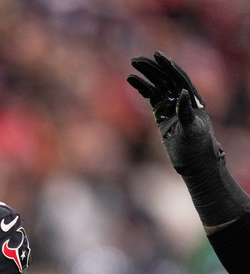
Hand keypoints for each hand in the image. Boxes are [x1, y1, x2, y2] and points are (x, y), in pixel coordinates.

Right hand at [128, 51, 221, 175]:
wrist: (193, 161)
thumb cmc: (196, 146)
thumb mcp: (192, 129)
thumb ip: (186, 111)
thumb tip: (181, 92)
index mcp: (192, 99)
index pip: (178, 77)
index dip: (167, 66)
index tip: (156, 56)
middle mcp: (182, 99)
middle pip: (166, 78)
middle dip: (152, 68)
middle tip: (136, 60)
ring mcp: (171, 106)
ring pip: (157, 85)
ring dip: (145, 76)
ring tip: (132, 68)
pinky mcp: (162, 114)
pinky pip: (150, 97)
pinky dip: (142, 89)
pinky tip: (132, 81)